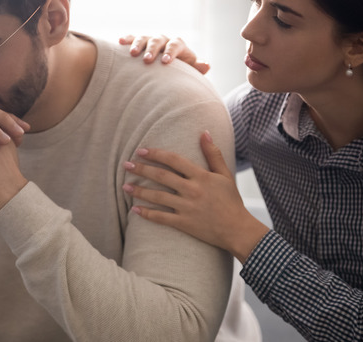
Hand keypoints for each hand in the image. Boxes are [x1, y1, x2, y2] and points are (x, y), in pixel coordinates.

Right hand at [119, 34, 209, 74]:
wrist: (167, 70)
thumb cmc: (179, 73)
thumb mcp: (188, 72)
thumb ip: (196, 69)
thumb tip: (206, 65)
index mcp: (178, 46)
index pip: (176, 45)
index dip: (171, 52)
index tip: (165, 62)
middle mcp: (164, 41)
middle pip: (158, 40)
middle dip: (153, 49)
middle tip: (147, 60)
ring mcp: (151, 41)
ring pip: (145, 38)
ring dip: (138, 44)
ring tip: (133, 54)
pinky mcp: (139, 43)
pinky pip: (133, 38)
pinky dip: (127, 39)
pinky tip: (120, 41)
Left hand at [123, 131, 268, 261]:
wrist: (237, 229)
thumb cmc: (231, 201)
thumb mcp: (225, 175)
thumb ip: (213, 153)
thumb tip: (204, 132)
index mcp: (201, 176)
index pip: (174, 160)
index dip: (156, 154)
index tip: (141, 151)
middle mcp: (192, 190)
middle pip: (162, 177)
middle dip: (142, 169)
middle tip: (126, 165)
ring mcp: (187, 208)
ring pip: (158, 197)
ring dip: (139, 191)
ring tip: (125, 186)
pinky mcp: (184, 223)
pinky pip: (162, 218)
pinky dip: (147, 214)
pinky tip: (134, 210)